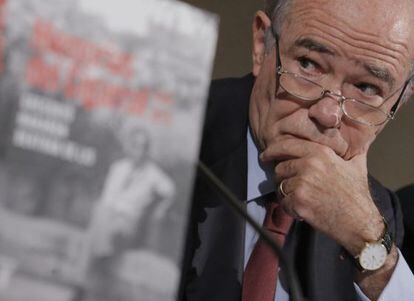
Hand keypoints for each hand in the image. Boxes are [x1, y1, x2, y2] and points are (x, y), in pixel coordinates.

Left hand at [260, 136, 382, 255]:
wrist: (359, 222)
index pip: (286, 145)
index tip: (265, 156)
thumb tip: (360, 137)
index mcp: (320, 153)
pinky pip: (283, 202)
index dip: (272, 150)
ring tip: (302, 200)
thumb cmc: (357, 195)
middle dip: (283, 178)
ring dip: (287, 194)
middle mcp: (309, 165)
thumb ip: (352, 149)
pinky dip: (290, 208)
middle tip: (294, 188)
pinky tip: (303, 210)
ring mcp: (302, 183)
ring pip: (280, 186)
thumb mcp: (356, 165)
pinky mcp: (298, 201)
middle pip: (280, 168)